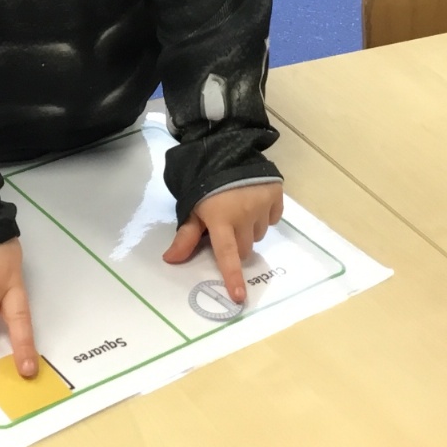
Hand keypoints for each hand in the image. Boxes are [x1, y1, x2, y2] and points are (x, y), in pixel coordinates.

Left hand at [163, 181, 284, 303]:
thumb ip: (185, 236)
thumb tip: (170, 261)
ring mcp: (262, 205)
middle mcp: (244, 215)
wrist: (226, 149)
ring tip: (239, 208)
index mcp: (221, 220)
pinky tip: (253, 201)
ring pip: (258, 234)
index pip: (226, 254)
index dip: (232, 276)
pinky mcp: (276, 195)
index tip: (239, 297)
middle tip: (226, 227)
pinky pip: (272, 218)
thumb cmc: (204, 182)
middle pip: (244, 248)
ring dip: (249, 229)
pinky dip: (264, 215)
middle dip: (235, 244)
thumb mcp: (192, 208)